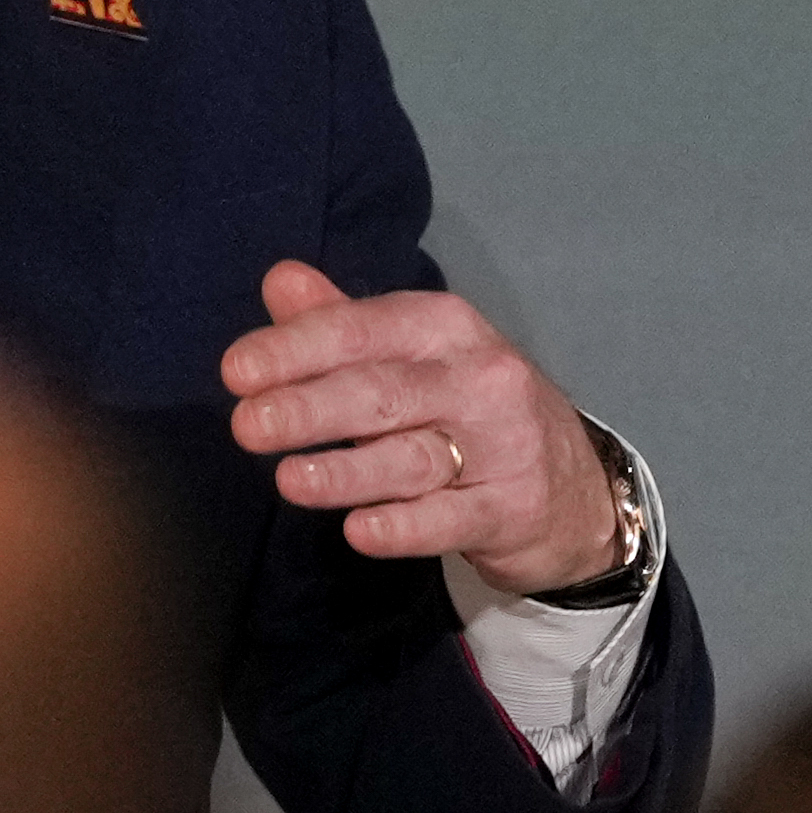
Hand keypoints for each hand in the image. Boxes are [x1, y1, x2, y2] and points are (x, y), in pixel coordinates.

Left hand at [221, 261, 623, 593]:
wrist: (576, 488)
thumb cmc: (469, 410)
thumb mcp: (413, 356)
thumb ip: (341, 322)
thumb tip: (278, 280)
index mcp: (444, 326)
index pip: (361, 329)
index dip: (295, 348)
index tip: (235, 372)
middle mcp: (478, 377)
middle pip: (382, 392)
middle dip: (309, 407)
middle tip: (246, 426)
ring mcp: (503, 445)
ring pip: (414, 457)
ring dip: (349, 470)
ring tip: (289, 480)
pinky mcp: (513, 509)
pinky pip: (453, 518)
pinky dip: (405, 527)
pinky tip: (359, 531)